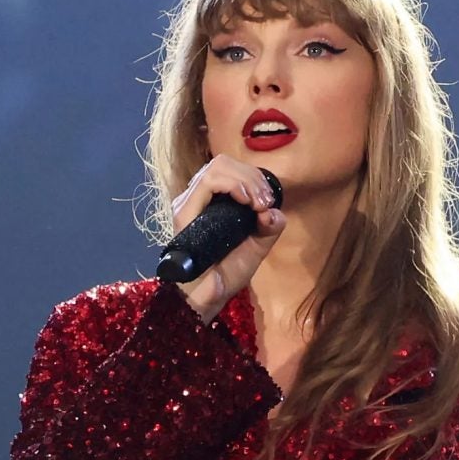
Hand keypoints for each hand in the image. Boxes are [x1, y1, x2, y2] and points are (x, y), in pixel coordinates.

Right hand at [171, 155, 285, 323]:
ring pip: (217, 167)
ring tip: (258, 203)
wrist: (209, 296)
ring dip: (246, 180)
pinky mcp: (184, 212)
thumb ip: (270, 226)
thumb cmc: (228, 271)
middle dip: (252, 177)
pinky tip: (245, 201)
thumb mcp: (258, 245)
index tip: (268, 200)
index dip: (253, 177)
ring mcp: (188, 203)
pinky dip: (233, 185)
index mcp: (211, 200)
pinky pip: (208, 181)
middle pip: (224, 163)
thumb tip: (274, 211)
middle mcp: (196, 197)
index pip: (229, 169)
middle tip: (265, 202)